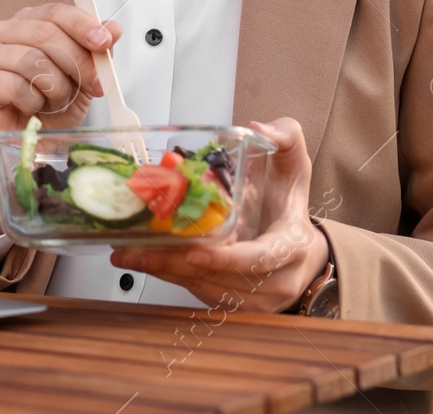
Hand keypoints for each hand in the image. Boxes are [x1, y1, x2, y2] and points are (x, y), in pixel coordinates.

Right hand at [0, 3, 120, 139]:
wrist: (24, 145)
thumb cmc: (46, 109)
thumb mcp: (80, 79)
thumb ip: (94, 52)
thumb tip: (112, 29)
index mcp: (26, 23)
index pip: (54, 11)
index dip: (81, 24)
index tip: (103, 41)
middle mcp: (1, 32)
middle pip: (45, 33)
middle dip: (78, 61)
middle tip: (94, 85)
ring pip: (32, 60)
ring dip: (55, 88)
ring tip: (55, 103)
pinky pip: (14, 85)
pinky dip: (32, 101)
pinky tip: (31, 108)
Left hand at [106, 117, 330, 313]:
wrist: (304, 250)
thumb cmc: (290, 204)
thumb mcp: (294, 166)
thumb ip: (285, 138)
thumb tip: (258, 127)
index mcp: (291, 245)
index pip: (261, 258)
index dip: (228, 259)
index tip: (195, 253)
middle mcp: (277, 280)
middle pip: (222, 279)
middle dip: (176, 265)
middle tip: (134, 250)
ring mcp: (258, 299)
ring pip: (207, 290)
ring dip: (166, 273)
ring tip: (128, 254)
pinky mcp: (237, 305)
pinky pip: (201, 294)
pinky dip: (171, 277)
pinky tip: (143, 261)